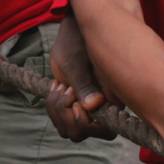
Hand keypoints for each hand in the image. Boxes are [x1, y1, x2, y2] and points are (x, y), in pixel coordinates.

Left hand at [46, 14, 119, 141]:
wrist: (73, 30)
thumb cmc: (78, 41)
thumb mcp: (77, 63)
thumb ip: (85, 84)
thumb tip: (95, 105)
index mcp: (111, 98)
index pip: (104, 130)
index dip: (87, 123)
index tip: (77, 103)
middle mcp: (102, 106)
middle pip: (79, 133)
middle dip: (64, 114)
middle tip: (66, 88)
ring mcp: (87, 106)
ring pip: (66, 128)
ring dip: (56, 108)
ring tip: (62, 83)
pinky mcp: (75, 103)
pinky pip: (59, 119)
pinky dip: (52, 104)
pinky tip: (58, 84)